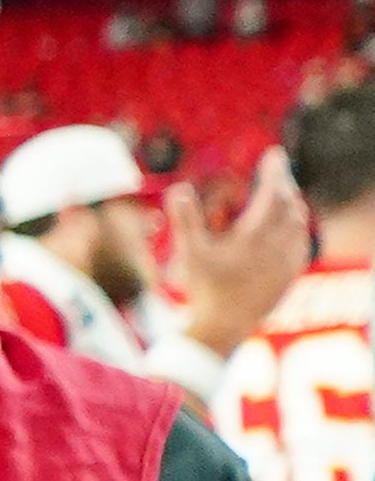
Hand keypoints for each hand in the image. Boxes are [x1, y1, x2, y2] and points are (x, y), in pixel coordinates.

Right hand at [177, 149, 322, 358]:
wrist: (224, 326)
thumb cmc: (204, 288)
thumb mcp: (189, 252)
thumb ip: (185, 218)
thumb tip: (179, 188)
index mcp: (255, 236)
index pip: (273, 194)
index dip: (274, 171)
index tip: (274, 153)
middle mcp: (278, 247)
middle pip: (290, 205)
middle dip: (284, 184)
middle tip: (275, 170)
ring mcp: (287, 262)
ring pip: (299, 223)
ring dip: (292, 203)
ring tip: (282, 193)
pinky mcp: (290, 276)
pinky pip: (302, 242)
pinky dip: (297, 226)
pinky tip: (290, 226)